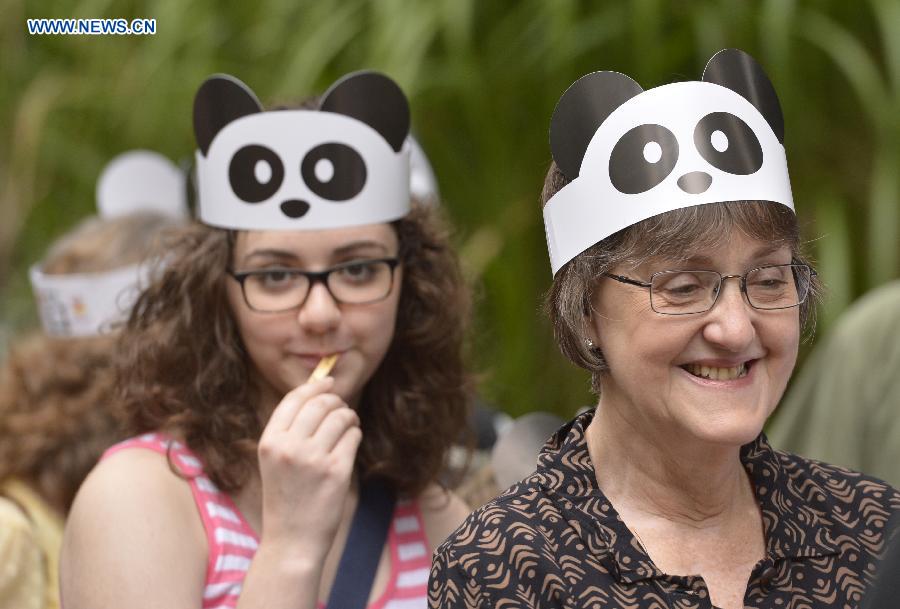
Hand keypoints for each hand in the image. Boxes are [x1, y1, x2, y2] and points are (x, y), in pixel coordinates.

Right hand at [256, 377, 361, 560]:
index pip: (294, 399)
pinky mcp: (336, 471)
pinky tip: (350, 442)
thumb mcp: (273, 460)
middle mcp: (289, 447)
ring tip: (349, 426)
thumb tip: (317, 394)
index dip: (315, 386)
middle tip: (342, 409)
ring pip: (341, 417)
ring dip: (350, 417)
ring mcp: (313, 459)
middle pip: (321, 404)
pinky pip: (353, 436)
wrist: (292, 541)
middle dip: (336, 401)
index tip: (329, 381)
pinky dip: (355, 434)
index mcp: (269, 442)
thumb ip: (289, 430)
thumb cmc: (285, 498)